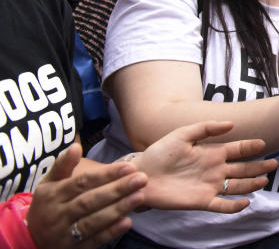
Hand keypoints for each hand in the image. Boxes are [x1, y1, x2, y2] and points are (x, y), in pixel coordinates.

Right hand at [26, 143, 146, 247]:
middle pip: (89, 201)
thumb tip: (76, 146)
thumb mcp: (48, 184)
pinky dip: (109, 232)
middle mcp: (58, 214)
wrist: (30, 238)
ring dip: (117, 209)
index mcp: (54, 195)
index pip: (82, 183)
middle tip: (142, 179)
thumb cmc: (46, 204)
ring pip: (92, 221)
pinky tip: (127, 222)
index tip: (129, 166)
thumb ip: (63, 165)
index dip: (105, 175)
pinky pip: (92, 241)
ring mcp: (65, 234)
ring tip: (139, 197)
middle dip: (117, 190)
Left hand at [133, 121, 277, 212]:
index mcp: (211, 152)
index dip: (250, 147)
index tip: (263, 143)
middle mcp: (214, 169)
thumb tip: (231, 124)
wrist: (141, 175)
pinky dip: (234, 206)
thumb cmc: (160, 152)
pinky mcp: (201, 201)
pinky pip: (222, 205)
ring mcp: (209, 186)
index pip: (237, 149)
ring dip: (251, 184)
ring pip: (237, 186)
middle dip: (258, 166)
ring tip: (265, 181)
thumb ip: (206, 128)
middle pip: (242, 169)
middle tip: (274, 164)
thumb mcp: (182, 134)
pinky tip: (245, 203)